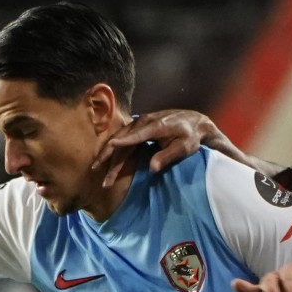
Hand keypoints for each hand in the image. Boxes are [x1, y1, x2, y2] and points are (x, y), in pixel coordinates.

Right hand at [94, 110, 217, 186]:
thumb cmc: (191, 136)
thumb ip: (167, 156)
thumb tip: (152, 168)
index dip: (122, 142)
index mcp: (156, 126)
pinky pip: (123, 136)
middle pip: (121, 138)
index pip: (136, 135)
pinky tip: (106, 158)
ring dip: (108, 153)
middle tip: (96, 169)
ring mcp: (140, 122)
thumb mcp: (183, 148)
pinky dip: (114, 148)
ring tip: (97, 168)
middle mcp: (145, 121)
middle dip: (109, 155)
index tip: (110, 148)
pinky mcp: (139, 125)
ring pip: (119, 138)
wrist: (195, 121)